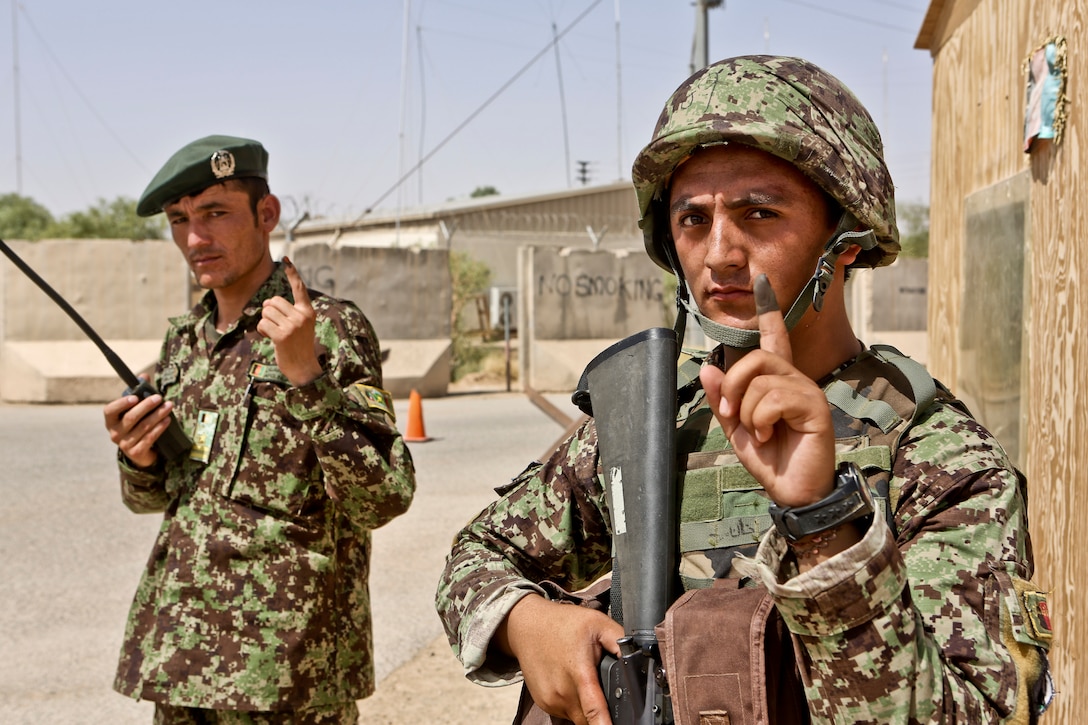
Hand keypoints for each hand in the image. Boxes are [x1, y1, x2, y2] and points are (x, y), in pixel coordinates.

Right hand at [103, 382, 173, 468]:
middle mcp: (115, 433)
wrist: (140, 451)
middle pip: (130, 418)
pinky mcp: (136, 452)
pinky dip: (159, 428)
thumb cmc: (137, 424)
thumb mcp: (135, 409)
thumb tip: (144, 376)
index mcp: (111, 420)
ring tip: (168, 406)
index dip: (121, 404)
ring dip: (157, 415)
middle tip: (159, 398)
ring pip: (143, 427)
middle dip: (146, 406)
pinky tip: (167, 420)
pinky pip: (150, 438)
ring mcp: (124, 444)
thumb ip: (138, 392)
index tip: (134, 397)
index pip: (110, 410)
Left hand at [258, 257, 322, 386]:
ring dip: (264, 322)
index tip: (286, 258)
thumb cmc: (298, 346)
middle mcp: (302, 316)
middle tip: (275, 325)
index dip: (291, 273)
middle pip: (273, 301)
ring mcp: (292, 326)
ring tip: (274, 333)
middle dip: (268, 311)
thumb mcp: (301, 326)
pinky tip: (269, 338)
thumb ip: (290, 312)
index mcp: (308, 311)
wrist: (303, 368)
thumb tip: (268, 302)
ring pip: (266, 311)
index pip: (299, 288)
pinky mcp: (282, 335)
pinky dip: (261, 331)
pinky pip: (262, 323)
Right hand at [497, 594, 622, 724]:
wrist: (527, 625)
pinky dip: (574, 705)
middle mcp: (562, 692)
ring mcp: (551, 700)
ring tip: (586, 682)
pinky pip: (566, 713)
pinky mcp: (544, 703)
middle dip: (602, 713)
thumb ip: (620, 641)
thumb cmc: (563, 623)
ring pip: (578, 718)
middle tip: (605, 689)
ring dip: (587, 709)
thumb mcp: (597, 623)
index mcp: (579, 673)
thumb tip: (641, 656)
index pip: (595, 712)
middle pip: (590, 720)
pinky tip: (573, 685)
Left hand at [698, 274, 835, 506]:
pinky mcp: (815, 407)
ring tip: (759, 432)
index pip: (774, 339)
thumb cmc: (770, 460)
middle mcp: (794, 380)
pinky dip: (761, 420)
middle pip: (756, 357)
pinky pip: (774, 398)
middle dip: (733, 386)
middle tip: (734, 415)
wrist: (792, 492)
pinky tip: (771, 436)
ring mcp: (807, 391)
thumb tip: (708, 367)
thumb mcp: (736, 429)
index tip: (762, 282)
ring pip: (761, 380)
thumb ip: (722, 399)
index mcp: (776, 382)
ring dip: (748, 411)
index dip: (769, 311)